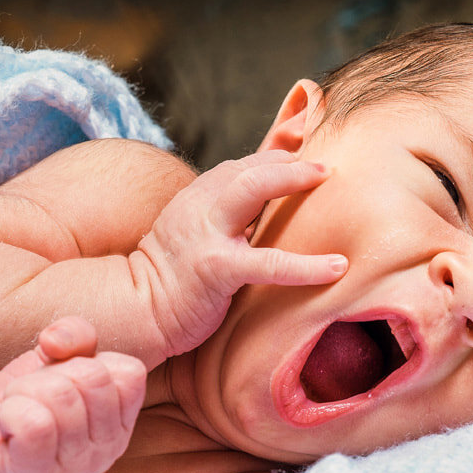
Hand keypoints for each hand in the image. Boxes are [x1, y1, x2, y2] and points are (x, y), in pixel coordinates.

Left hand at [0, 317, 145, 472]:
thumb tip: (56, 342)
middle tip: (32, 395)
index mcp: (121, 418)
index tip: (62, 375)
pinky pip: (34, 423)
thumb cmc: (22, 404)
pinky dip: (11, 412)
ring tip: (17, 410)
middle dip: (52, 373)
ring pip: (60, 395)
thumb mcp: (53, 361)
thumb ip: (76, 336)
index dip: (90, 359)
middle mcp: (110, 446)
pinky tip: (7, 427)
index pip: (130, 372)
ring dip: (24, 391)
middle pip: (94, 378)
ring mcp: (76, 465)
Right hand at [138, 149, 346, 356]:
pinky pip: (270, 262)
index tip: (305, 160)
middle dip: (288, 161)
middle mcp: (199, 208)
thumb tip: (262, 218)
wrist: (135, 313)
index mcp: (195, 199)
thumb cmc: (172, 282)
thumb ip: (222, 222)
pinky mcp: (217, 269)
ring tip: (328, 180)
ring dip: (293, 179)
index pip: (239, 168)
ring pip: (253, 189)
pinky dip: (307, 265)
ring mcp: (207, 235)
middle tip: (324, 166)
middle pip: (247, 166)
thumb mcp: (192, 237)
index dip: (274, 160)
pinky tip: (336, 268)